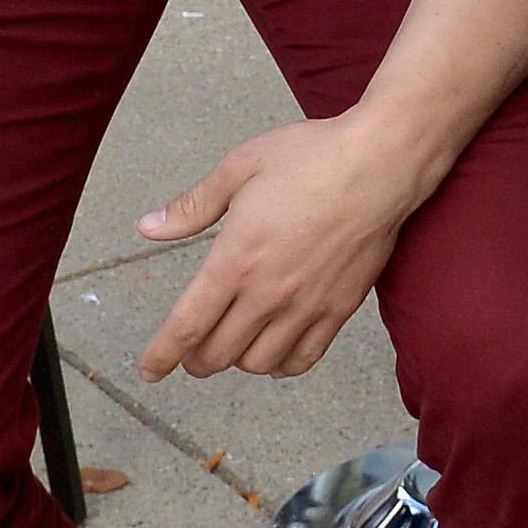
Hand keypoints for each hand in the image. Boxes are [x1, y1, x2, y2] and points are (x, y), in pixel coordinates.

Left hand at [133, 112, 444, 378]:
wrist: (380, 164)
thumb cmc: (311, 158)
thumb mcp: (239, 168)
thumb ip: (192, 206)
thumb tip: (148, 227)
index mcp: (235, 258)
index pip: (187, 326)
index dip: (162, 355)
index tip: (149, 369)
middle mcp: (267, 292)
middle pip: (217, 354)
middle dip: (195, 360)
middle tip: (189, 351)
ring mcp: (305, 305)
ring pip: (257, 363)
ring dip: (236, 360)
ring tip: (231, 343)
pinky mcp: (338, 309)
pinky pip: (302, 359)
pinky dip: (280, 365)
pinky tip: (273, 350)